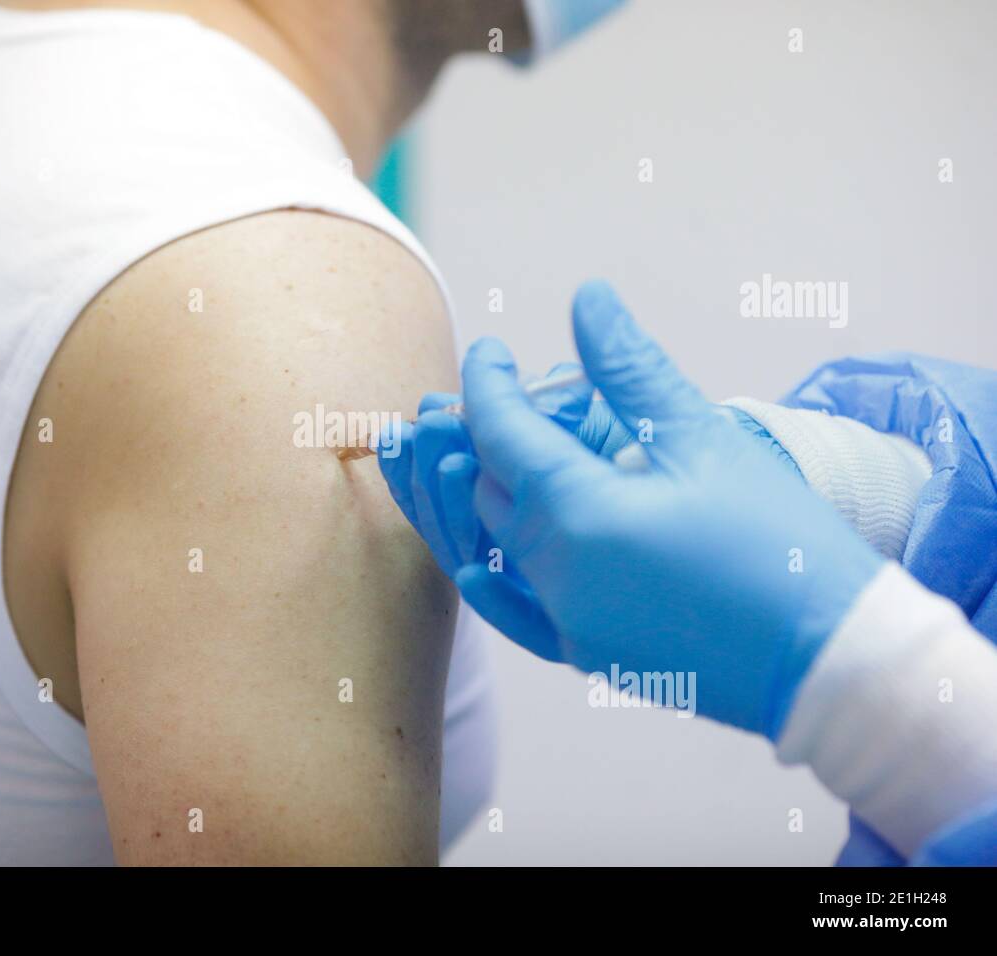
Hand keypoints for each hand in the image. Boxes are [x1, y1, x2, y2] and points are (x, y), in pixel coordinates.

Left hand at [385, 281, 884, 736]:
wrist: (831, 661)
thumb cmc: (778, 542)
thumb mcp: (703, 439)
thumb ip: (631, 368)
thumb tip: (587, 297)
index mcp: (578, 516)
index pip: (500, 434)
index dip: (487, 384)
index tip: (489, 351)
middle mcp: (555, 576)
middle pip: (490, 490)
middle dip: (485, 438)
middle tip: (496, 400)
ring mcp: (566, 625)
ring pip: (495, 546)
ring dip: (486, 497)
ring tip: (490, 458)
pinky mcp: (588, 656)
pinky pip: (514, 611)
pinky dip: (494, 576)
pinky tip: (477, 564)